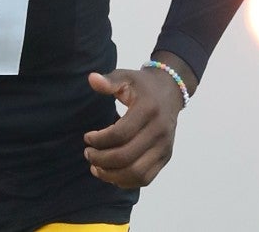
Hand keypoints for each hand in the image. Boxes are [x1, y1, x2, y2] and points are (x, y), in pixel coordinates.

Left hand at [82, 67, 183, 188]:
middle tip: (88, 153)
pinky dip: (126, 181)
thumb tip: (91, 79)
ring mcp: (164, 147)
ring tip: (96, 167)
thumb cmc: (143, 85)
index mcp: (148, 110)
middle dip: (101, 159)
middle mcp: (159, 132)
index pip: (121, 133)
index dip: (100, 140)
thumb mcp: (126, 76)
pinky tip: (111, 174)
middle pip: (127, 156)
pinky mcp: (165, 158)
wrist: (170, 92)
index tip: (87, 137)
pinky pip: (146, 178)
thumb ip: (109, 81)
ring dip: (112, 175)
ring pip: (137, 173)